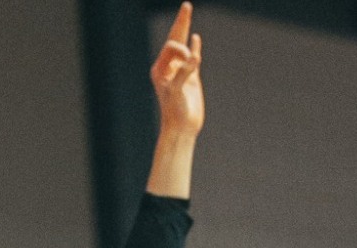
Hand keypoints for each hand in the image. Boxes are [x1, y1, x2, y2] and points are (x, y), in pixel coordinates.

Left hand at [151, 3, 202, 135]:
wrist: (182, 127)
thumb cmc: (175, 111)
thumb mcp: (176, 92)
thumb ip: (184, 74)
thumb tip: (195, 58)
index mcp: (160, 69)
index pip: (172, 47)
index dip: (182, 51)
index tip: (191, 64)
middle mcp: (168, 67)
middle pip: (176, 39)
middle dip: (181, 22)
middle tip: (186, 5)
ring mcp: (180, 71)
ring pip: (184, 46)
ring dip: (186, 30)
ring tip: (186, 11)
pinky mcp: (191, 78)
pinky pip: (193, 58)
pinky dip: (195, 47)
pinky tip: (196, 38)